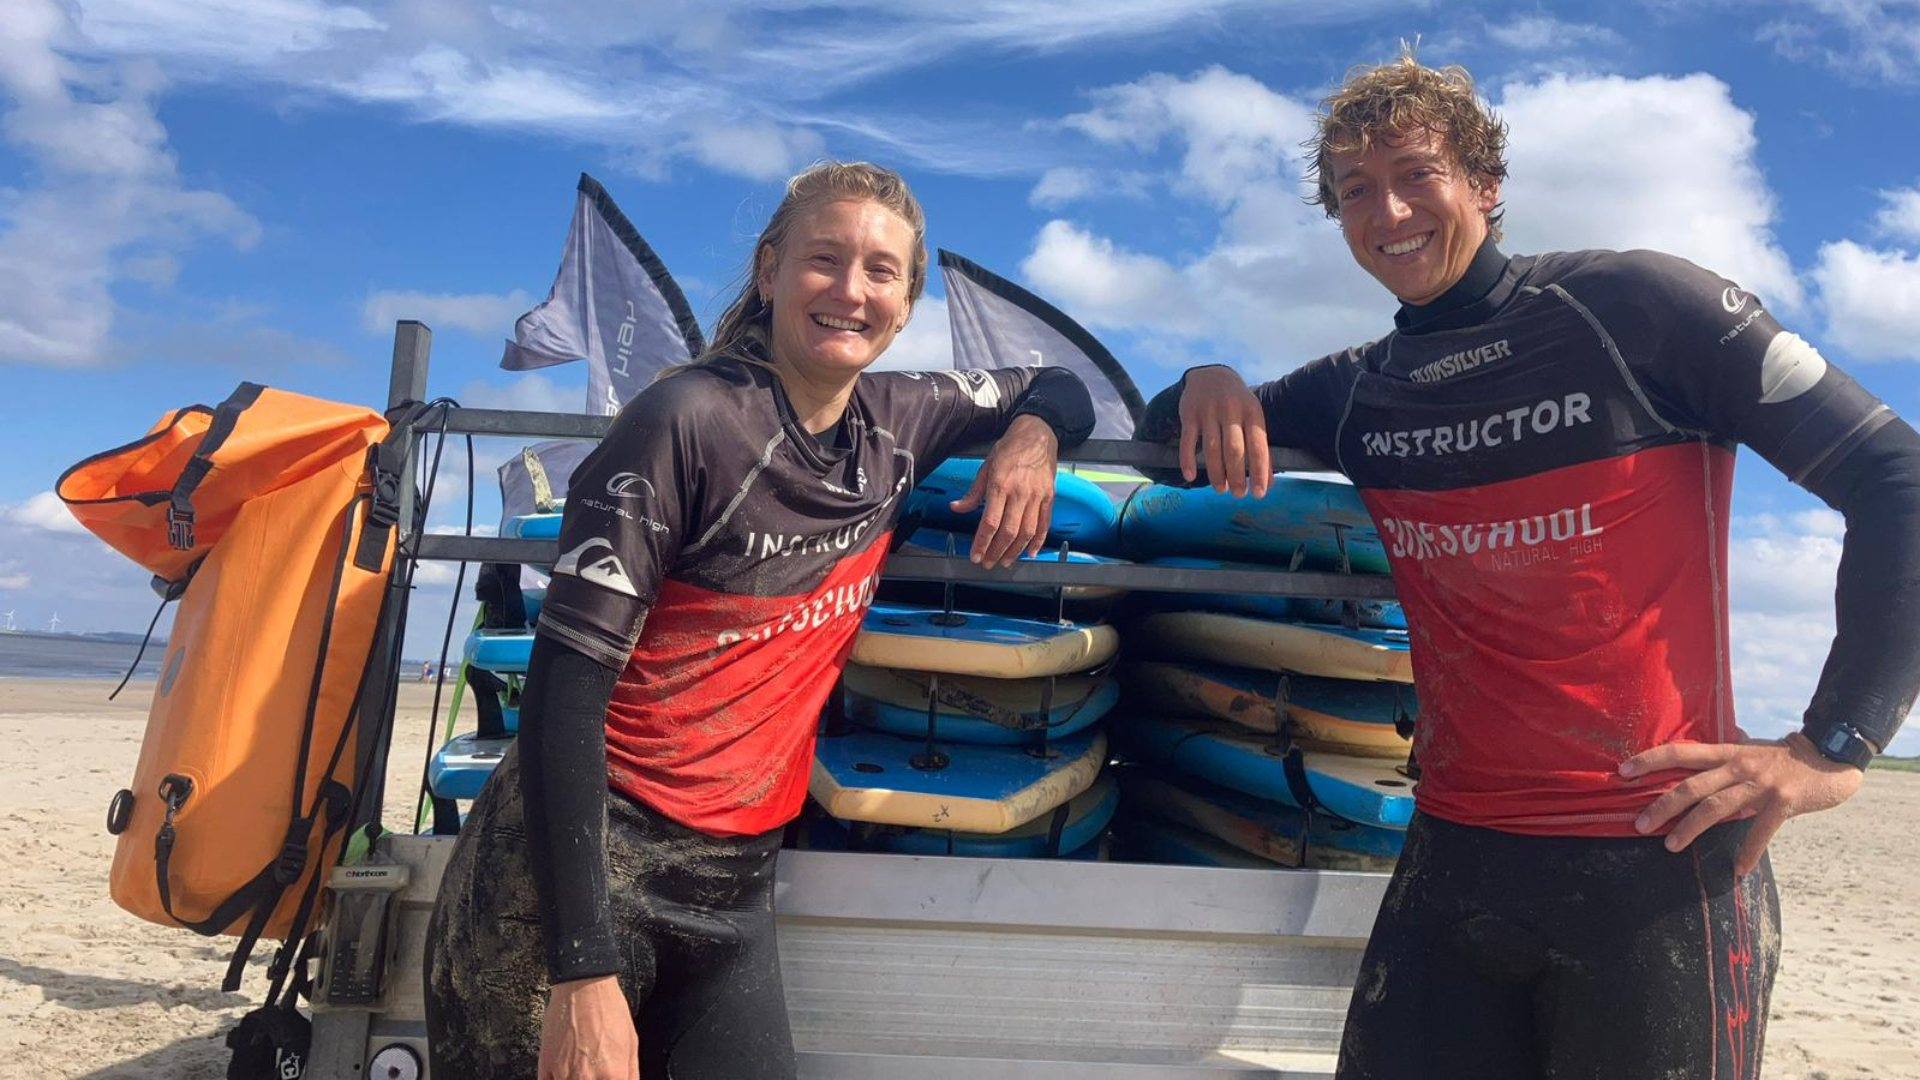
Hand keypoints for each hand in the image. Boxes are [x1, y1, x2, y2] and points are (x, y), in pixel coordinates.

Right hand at [540, 975, 638, 1079]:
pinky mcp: (546, 1066)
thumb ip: (631, 1074)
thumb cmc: (609, 1010)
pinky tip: (565, 1073)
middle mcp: (587, 1079)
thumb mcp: (631, 1043)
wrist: (583, 987)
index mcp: (613, 1075)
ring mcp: (563, 1074)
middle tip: (595, 1073)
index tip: (611, 1079)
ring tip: (582, 1070)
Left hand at [952, 414, 1058, 567]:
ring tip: (1004, 561)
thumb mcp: (986, 466)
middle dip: (996, 551)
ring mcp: (1036, 496)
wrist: (1038, 434)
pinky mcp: (1049, 497)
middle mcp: (1019, 492)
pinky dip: (1038, 541)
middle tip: (988, 562)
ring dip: (1015, 551)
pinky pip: (1044, 524)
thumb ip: (973, 492)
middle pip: (1008, 531)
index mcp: (1000, 484)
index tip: (975, 555)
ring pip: (1026, 531)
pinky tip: (1030, 552)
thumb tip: (957, 508)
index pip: (990, 522)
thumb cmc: (1010, 448)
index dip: (982, 542)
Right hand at [1178, 366, 1269, 497]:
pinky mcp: (1189, 414)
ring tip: (1221, 489)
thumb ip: (1260, 448)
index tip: (1259, 493)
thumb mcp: (1253, 418)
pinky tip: (1190, 476)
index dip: (1259, 471)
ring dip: (1216, 472)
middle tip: (1238, 494)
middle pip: (1234, 449)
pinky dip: (1188, 460)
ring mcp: (1208, 411)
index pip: (1258, 446)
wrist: (1211, 375)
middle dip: (1237, 475)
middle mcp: (1231, 410)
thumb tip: (1268, 483)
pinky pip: (1187, 441)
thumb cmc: (1238, 404)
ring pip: (1211, 448)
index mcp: (1252, 412)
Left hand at [1620, 732, 1864, 876]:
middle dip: (1662, 805)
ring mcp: (1761, 784)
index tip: (1622, 771)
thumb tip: (1696, 762)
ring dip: (1691, 828)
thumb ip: (1724, 757)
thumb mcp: (1749, 750)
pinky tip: (1738, 870)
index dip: (1650, 759)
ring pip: (1717, 806)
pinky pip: (1762, 830)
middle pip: (1691, 785)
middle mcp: (1739, 766)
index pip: (1680, 752)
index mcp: (1727, 752)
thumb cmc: (1784, 756)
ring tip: (1670, 846)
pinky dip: (1749, 851)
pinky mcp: (1785, 801)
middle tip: (1638, 824)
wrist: (1830, 754)